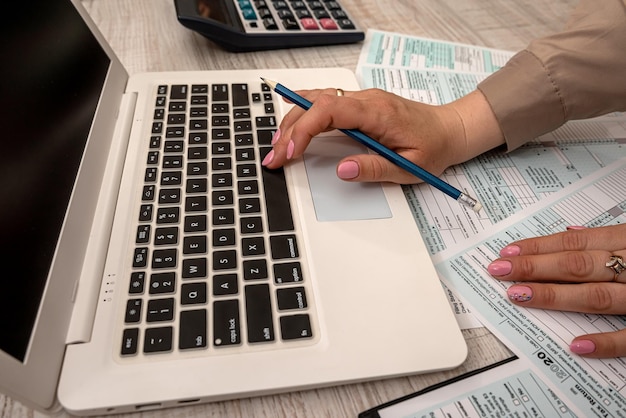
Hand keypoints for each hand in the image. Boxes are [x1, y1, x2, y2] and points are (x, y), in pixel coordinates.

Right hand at [262, 87, 503, 183]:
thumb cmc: (433, 147)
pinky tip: (293, 127)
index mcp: (377, 112)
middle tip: (274, 157)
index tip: (290, 152)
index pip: (329, 111)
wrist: (450, 129)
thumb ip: (374, 167)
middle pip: (316, 103)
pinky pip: (325, 103)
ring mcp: (362, 100)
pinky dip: (305, 115)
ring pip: (317, 100)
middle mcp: (366, 100)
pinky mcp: (360, 105)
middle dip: (289, 129)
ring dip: (293, 121)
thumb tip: (342, 170)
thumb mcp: (408, 167)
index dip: (304, 130)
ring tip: (278, 147)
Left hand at [487, 224, 625, 357]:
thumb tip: (572, 232)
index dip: (539, 248)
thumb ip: (607, 238)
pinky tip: (576, 345)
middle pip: (578, 267)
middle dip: (534, 268)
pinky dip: (606, 341)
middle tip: (499, 271)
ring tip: (519, 296)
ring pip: (598, 296)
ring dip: (556, 296)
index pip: (576, 243)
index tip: (507, 254)